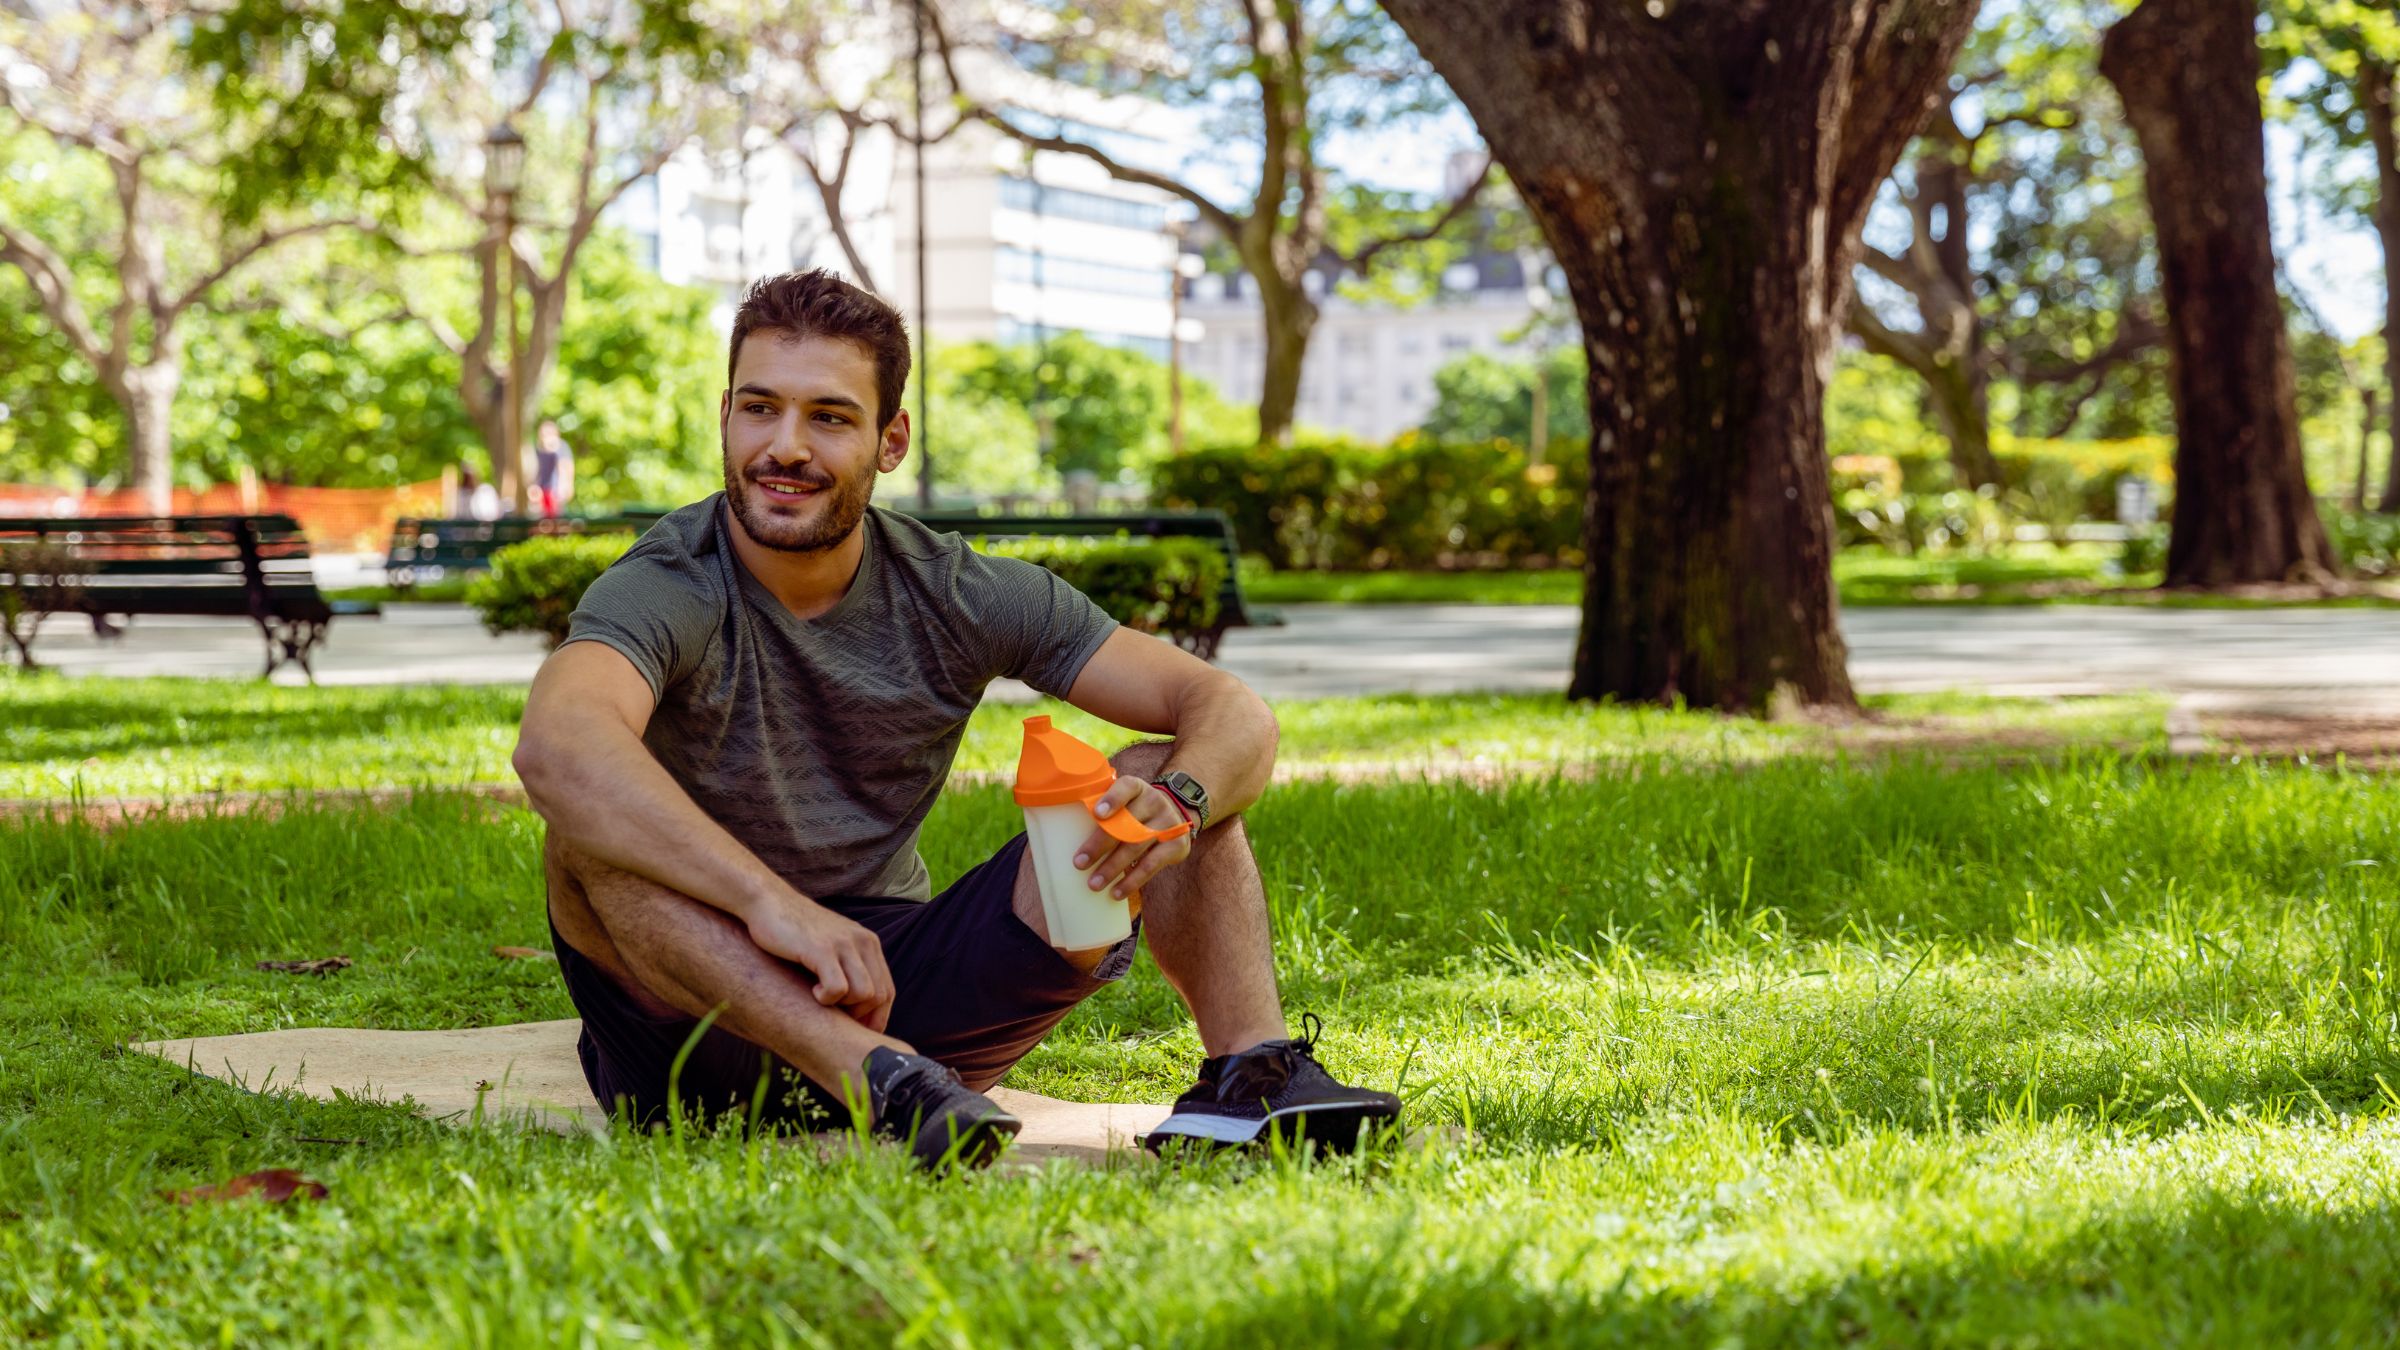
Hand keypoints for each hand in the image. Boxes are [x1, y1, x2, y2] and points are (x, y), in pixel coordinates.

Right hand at [743, 892, 893, 1031]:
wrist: (767, 901)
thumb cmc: (794, 931)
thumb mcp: (831, 945)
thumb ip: (848, 967)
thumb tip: (856, 1008)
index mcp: (868, 943)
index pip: (888, 990)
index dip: (875, 1017)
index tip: (856, 1029)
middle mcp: (862, 942)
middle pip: (879, 996)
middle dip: (859, 1016)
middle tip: (834, 1017)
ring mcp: (843, 944)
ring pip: (864, 994)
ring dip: (843, 1006)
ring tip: (821, 998)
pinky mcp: (822, 949)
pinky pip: (838, 988)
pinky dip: (826, 998)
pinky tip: (812, 991)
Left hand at [1074, 775, 1194, 903]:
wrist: (1177, 813)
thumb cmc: (1135, 811)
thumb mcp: (1125, 801)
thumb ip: (1103, 810)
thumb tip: (1059, 832)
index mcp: (1137, 788)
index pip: (1126, 787)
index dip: (1112, 799)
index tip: (1097, 814)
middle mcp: (1154, 802)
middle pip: (1126, 824)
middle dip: (1100, 845)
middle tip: (1079, 863)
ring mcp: (1168, 823)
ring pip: (1137, 847)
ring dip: (1113, 868)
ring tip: (1094, 884)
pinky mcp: (1176, 845)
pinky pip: (1152, 865)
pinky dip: (1133, 881)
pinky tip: (1117, 892)